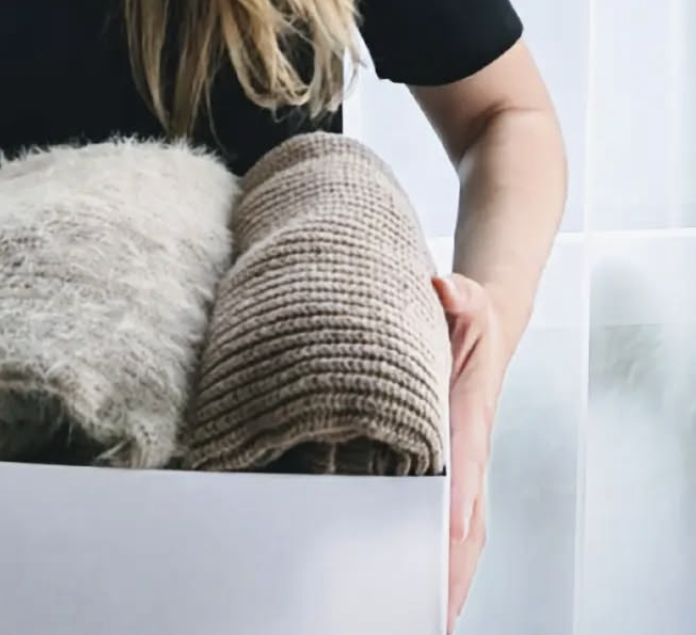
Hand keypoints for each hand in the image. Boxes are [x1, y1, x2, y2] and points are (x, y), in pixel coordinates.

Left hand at [432, 272, 502, 633]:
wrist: (473, 316)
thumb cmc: (464, 313)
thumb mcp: (462, 298)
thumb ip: (456, 294)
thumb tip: (443, 285)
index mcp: (468, 420)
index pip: (467, 470)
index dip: (460, 507)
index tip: (452, 541)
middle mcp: (465, 452)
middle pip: (465, 525)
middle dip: (452, 571)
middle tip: (433, 615)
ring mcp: (455, 465)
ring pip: (456, 533)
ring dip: (444, 575)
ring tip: (425, 619)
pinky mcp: (441, 465)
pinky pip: (440, 519)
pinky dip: (435, 555)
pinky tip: (414, 584)